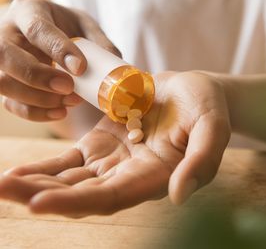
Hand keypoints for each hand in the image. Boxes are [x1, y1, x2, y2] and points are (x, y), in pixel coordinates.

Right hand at [0, 0, 119, 120]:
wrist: (45, 34)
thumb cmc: (66, 26)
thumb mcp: (84, 25)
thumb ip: (99, 42)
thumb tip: (115, 66)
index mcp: (28, 11)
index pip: (36, 29)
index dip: (58, 49)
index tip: (80, 68)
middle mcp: (6, 33)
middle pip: (5, 55)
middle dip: (37, 76)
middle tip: (68, 87)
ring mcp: (0, 60)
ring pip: (1, 81)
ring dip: (37, 98)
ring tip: (71, 101)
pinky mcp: (4, 82)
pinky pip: (9, 103)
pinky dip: (35, 113)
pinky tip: (61, 112)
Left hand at [0, 72, 230, 216]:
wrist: (194, 93)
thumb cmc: (208, 108)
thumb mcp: (212, 128)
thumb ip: (202, 160)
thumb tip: (178, 195)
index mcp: (154, 177)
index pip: (111, 197)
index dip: (76, 203)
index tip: (38, 204)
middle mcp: (129, 176)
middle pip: (81, 194)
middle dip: (42, 195)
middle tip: (4, 188)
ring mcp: (112, 161)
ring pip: (69, 180)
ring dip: (35, 184)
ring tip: (2, 182)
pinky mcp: (101, 144)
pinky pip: (68, 161)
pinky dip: (44, 168)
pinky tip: (17, 171)